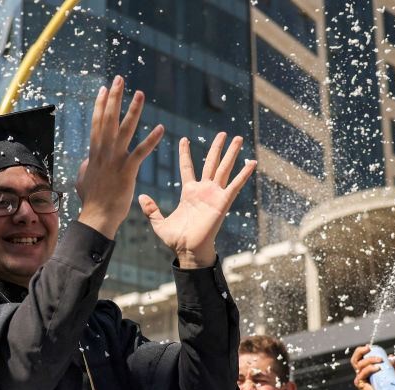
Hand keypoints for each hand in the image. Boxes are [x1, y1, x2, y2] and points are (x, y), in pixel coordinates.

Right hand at [77, 76, 163, 238]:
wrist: (97, 216)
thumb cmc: (91, 201)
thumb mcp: (83, 179)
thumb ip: (86, 166)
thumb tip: (86, 161)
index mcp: (95, 153)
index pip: (98, 123)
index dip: (101, 104)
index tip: (105, 88)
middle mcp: (104, 152)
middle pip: (109, 119)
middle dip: (115, 97)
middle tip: (120, 78)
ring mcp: (115, 160)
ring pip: (125, 130)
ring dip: (133, 110)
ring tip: (140, 93)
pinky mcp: (127, 171)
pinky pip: (141, 152)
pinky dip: (151, 140)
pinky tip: (160, 128)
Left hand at [139, 133, 256, 268]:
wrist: (188, 251)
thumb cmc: (176, 240)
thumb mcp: (159, 223)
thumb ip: (151, 209)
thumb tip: (141, 197)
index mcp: (189, 192)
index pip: (187, 167)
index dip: (185, 153)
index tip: (184, 138)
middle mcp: (203, 191)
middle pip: (211, 163)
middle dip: (218, 148)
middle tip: (224, 133)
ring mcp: (214, 195)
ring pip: (224, 169)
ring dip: (231, 154)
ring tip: (238, 138)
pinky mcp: (223, 202)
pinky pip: (235, 186)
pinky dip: (244, 175)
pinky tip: (252, 163)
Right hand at [351, 345, 394, 389]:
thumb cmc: (384, 386)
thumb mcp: (388, 373)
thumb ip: (390, 365)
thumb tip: (392, 357)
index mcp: (363, 368)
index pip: (358, 357)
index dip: (361, 350)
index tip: (369, 346)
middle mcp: (359, 372)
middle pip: (355, 359)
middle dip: (361, 352)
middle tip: (370, 349)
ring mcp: (359, 378)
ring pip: (360, 365)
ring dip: (370, 360)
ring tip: (380, 360)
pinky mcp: (360, 383)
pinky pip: (363, 373)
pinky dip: (370, 369)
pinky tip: (378, 368)